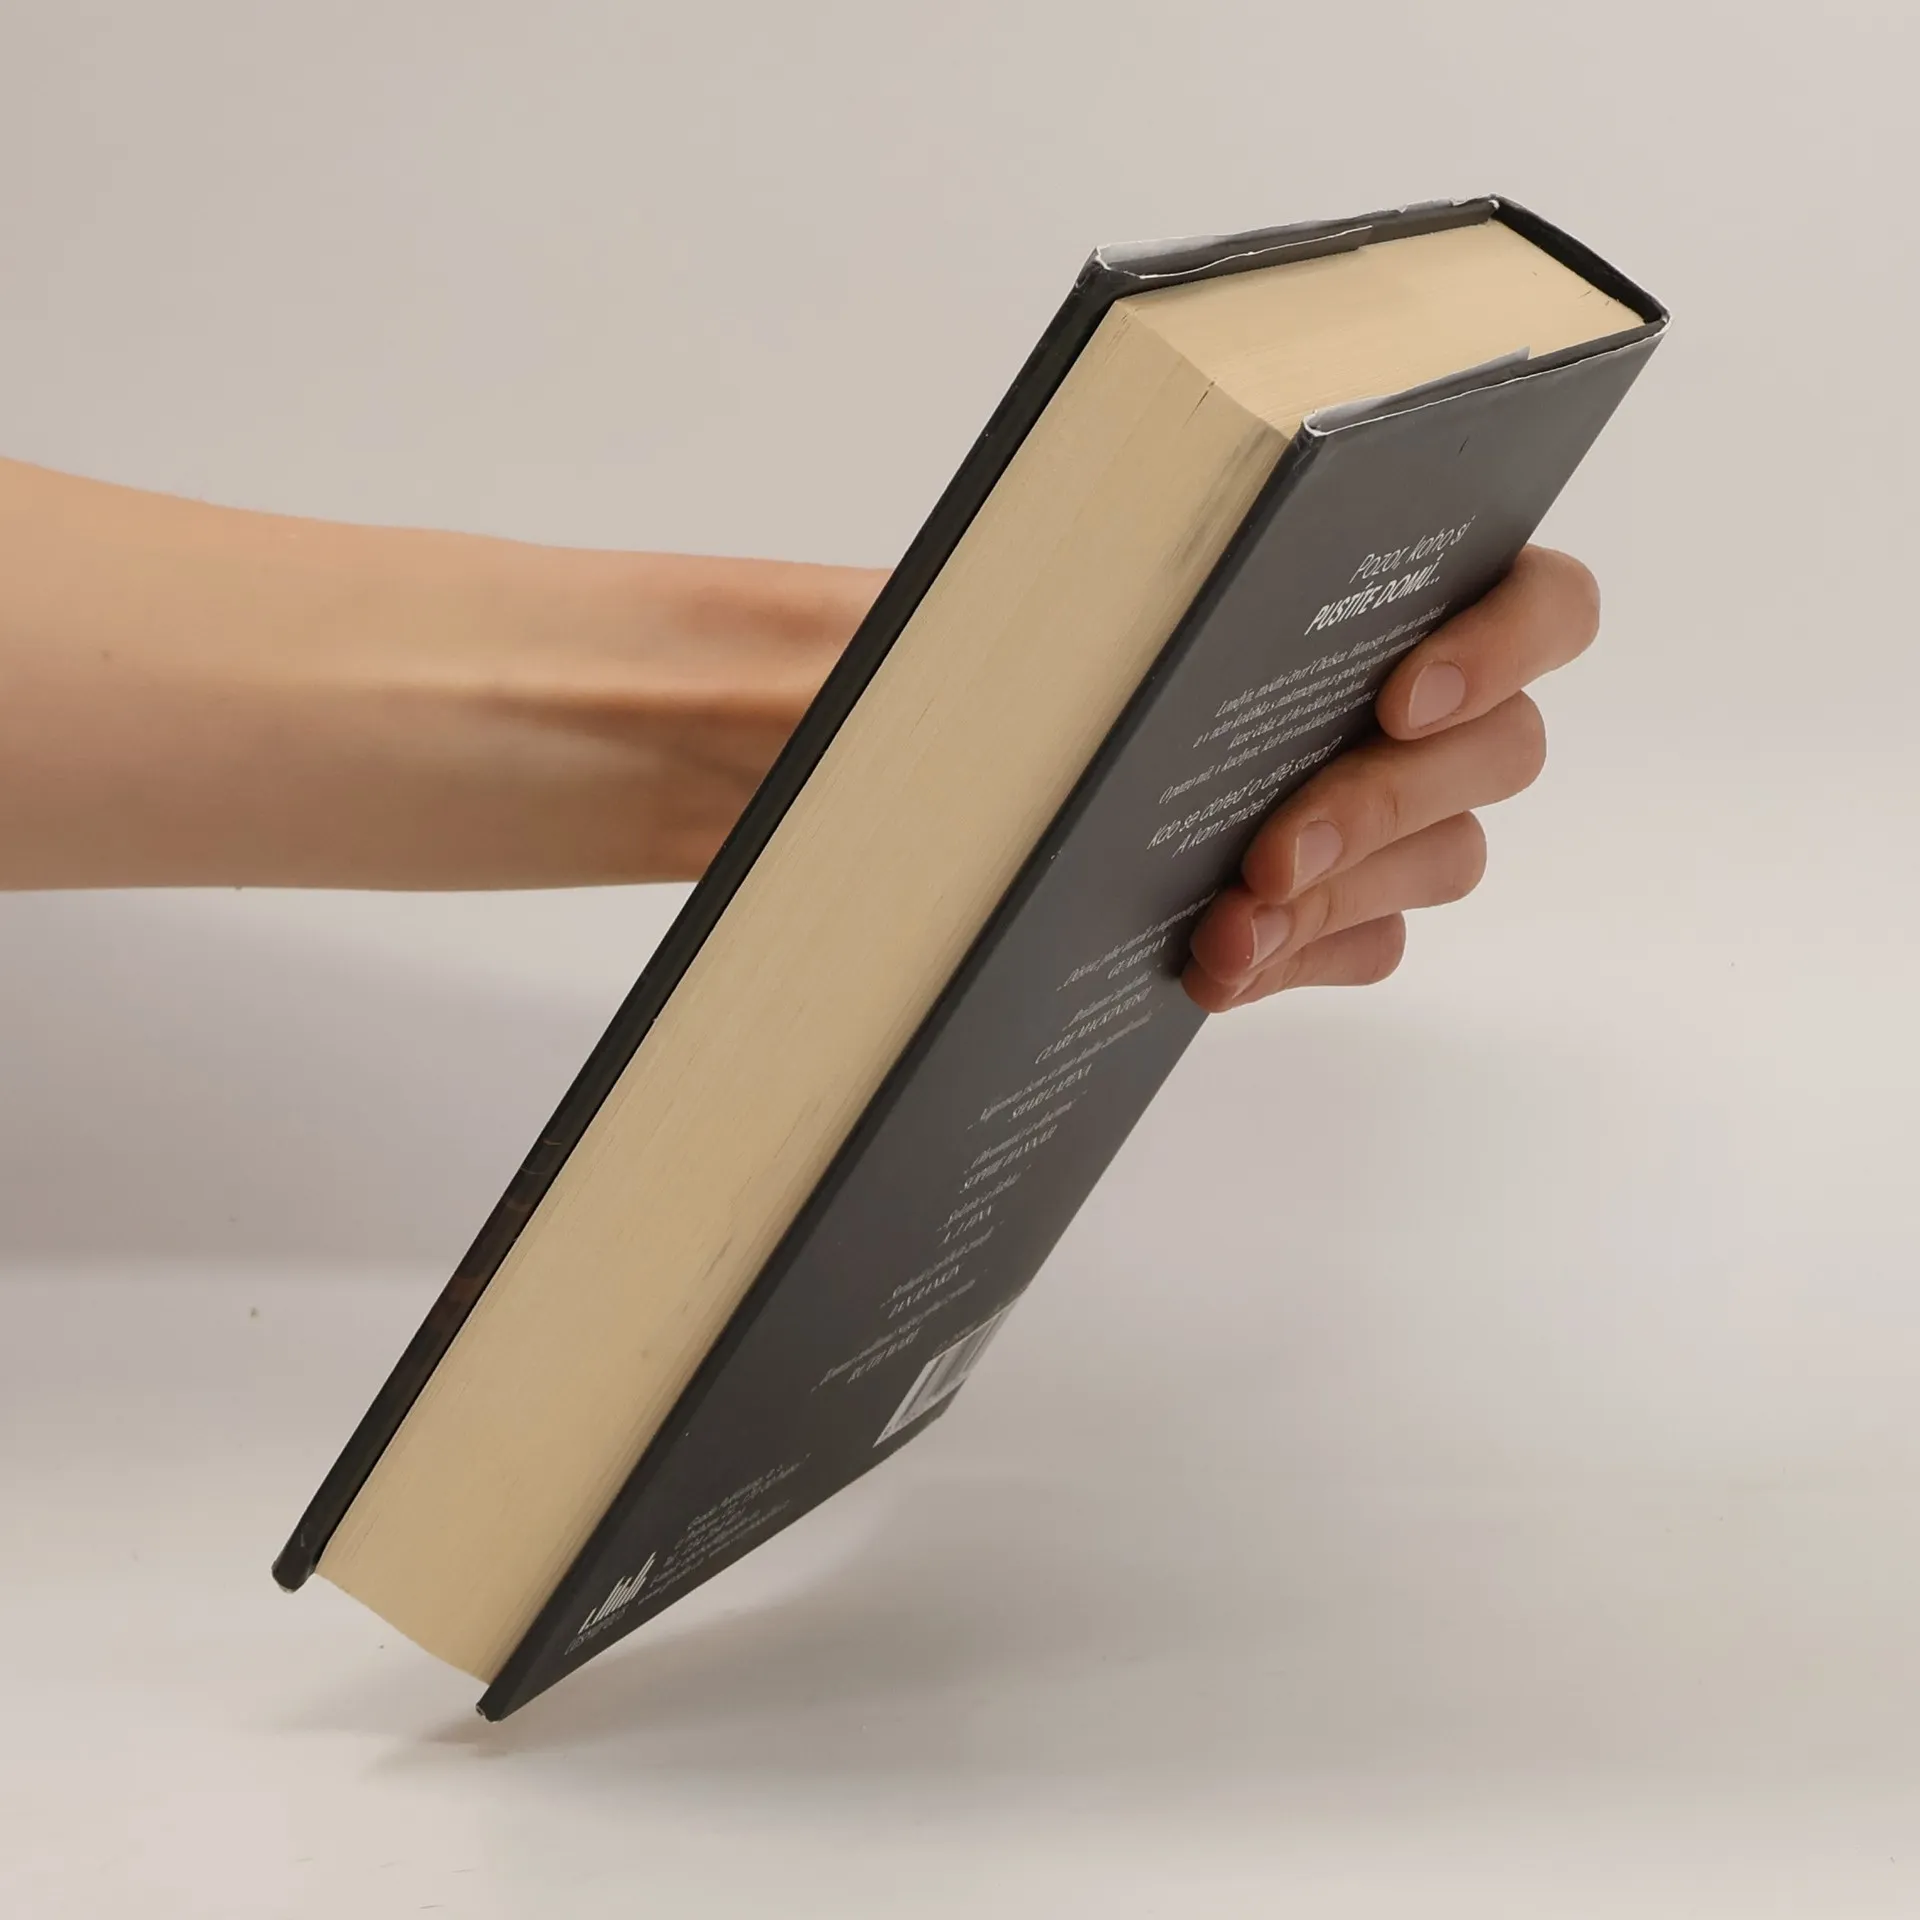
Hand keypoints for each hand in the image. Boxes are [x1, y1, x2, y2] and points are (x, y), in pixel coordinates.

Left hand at [1181, 545, 1600, 1011]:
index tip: (1401, 705)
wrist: (1092, 767)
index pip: (1550, 606)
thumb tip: (1148, 570)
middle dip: (1379, 809)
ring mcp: (1433, 811)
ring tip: (1228, 934)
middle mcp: (1462, 707)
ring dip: (1333, 902)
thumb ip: (1193, 564)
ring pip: (1444, 859)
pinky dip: (1299, 957)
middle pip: (1499, 752)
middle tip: (1274, 857)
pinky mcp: (1383, 901)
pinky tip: (1225, 970)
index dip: (1502, 650)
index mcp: (1444, 595)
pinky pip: (1377, 939)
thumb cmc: (1152, 620)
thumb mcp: (1170, 583)